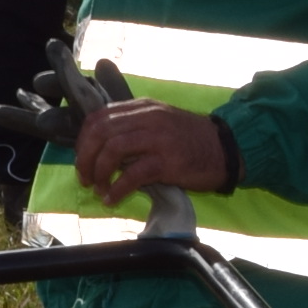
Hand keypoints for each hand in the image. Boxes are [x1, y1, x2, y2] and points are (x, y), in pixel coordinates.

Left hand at [70, 99, 233, 201]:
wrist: (225, 149)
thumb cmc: (189, 140)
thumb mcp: (159, 122)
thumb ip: (132, 127)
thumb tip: (100, 147)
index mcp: (142, 108)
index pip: (99, 118)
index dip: (83, 141)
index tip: (83, 160)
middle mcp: (148, 118)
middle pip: (101, 132)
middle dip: (86, 158)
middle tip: (85, 178)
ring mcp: (158, 138)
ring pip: (113, 150)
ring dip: (99, 173)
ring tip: (99, 189)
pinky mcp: (168, 161)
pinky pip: (133, 175)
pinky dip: (117, 189)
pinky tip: (112, 199)